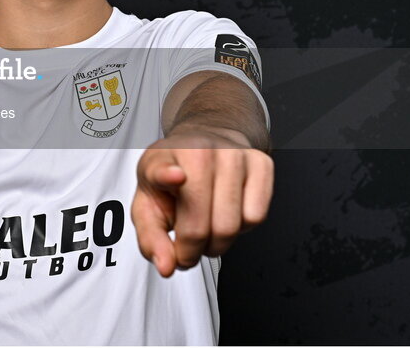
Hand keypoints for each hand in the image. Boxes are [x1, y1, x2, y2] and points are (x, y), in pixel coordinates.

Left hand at [130, 129, 273, 276]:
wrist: (203, 144)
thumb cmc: (173, 175)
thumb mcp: (148, 203)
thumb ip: (151, 238)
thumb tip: (166, 266)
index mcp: (163, 158)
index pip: (162, 169)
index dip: (167, 175)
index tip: (176, 176)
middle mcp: (199, 151)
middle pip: (200, 225)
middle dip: (192, 251)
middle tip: (186, 247)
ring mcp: (233, 154)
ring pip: (232, 226)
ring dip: (217, 244)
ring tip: (205, 227)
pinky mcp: (261, 162)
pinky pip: (256, 217)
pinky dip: (242, 229)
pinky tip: (227, 213)